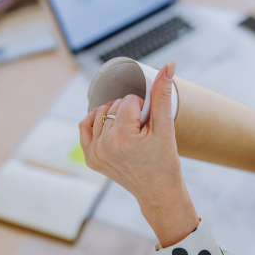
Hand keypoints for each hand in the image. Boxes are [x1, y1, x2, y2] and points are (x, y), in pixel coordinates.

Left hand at [79, 60, 198, 246]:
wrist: (158, 191)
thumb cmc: (165, 161)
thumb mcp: (166, 127)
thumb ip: (163, 93)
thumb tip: (169, 63)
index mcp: (122, 137)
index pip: (130, 100)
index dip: (144, 109)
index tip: (150, 126)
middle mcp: (104, 145)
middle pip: (115, 105)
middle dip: (130, 113)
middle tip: (143, 132)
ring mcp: (94, 153)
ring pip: (101, 113)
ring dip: (115, 116)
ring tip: (130, 132)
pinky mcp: (90, 158)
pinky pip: (85, 126)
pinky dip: (96, 121)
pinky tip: (110, 126)